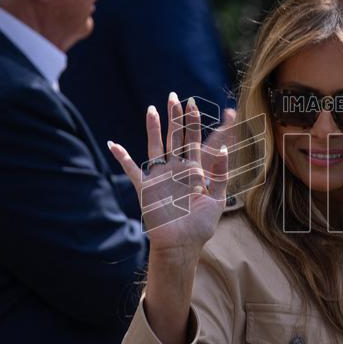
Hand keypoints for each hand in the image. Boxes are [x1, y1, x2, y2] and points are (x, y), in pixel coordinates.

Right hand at [108, 93, 229, 254]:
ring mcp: (161, 176)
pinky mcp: (146, 187)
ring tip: (153, 109)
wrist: (181, 245)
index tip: (230, 112)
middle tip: (177, 97)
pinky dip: (122, 157)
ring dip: (154, 128)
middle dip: (178, 118)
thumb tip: (223, 149)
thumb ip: (220, 175)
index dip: (218, 129)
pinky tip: (112, 144)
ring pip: (157, 146)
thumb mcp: (217, 200)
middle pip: (178, 137)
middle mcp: (178, 169)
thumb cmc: (200, 226)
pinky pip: (132, 170)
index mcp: (197, 171)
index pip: (206, 144)